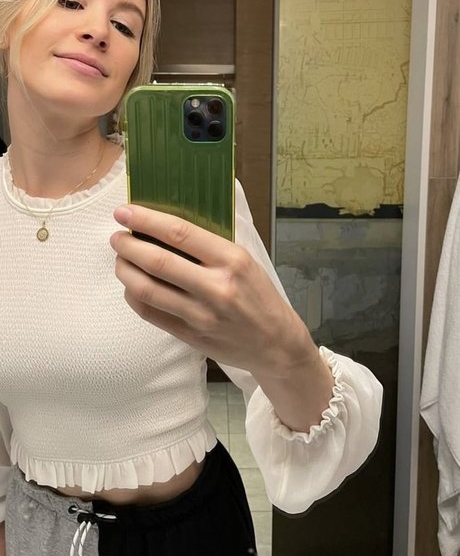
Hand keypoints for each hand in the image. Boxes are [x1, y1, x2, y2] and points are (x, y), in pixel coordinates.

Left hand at [110, 204, 312, 377]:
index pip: (180, 233)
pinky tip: (131, 285)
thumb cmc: (259, 296)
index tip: (124, 212)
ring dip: (125, 270)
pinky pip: (150, 313)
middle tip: (117, 237)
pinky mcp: (191, 336)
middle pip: (157, 261)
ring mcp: (201, 315)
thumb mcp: (244, 261)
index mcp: (232, 260)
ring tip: (120, 259)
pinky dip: (133, 296)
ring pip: (147, 289)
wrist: (276, 343)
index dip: (146, 220)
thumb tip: (163, 226)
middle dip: (128, 245)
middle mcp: (216, 287)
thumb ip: (209, 246)